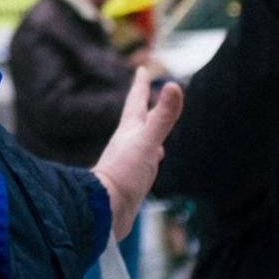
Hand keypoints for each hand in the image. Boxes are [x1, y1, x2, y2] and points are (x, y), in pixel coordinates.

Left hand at [91, 71, 183, 239]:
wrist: (104, 210)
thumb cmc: (123, 175)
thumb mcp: (147, 143)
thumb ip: (162, 117)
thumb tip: (173, 85)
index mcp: (129, 131)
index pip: (136, 102)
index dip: (140, 85)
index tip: (141, 68)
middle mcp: (128, 143)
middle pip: (138, 118)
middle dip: (144, 103)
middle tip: (146, 90)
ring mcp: (130, 160)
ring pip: (142, 138)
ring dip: (148, 128)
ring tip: (152, 123)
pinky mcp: (133, 178)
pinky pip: (145, 159)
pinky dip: (153, 153)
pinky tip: (154, 159)